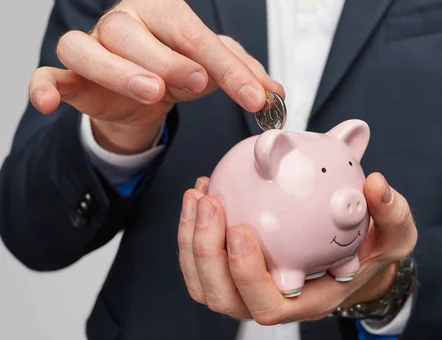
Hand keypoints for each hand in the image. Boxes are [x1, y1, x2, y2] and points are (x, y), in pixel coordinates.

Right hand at [28, 0, 282, 153]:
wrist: (145, 96)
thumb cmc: (179, 73)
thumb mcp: (217, 73)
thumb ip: (246, 78)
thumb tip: (276, 94)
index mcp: (163, 14)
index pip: (194, 34)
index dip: (227, 66)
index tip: (255, 97)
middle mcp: (123, 24)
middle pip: (135, 34)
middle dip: (169, 59)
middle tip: (196, 81)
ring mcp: (92, 49)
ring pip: (87, 49)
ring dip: (117, 70)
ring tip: (152, 91)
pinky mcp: (70, 78)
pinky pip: (47, 75)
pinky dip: (45, 87)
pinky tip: (51, 102)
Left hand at [177, 173, 417, 324]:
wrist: (357, 255)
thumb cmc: (374, 251)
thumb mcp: (395, 234)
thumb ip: (391, 212)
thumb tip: (376, 184)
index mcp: (307, 301)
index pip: (269, 305)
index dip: (247, 276)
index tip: (242, 229)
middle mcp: (273, 301)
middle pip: (224, 298)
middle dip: (207, 253)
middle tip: (211, 203)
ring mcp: (250, 290)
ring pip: (205, 284)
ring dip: (191, 243)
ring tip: (199, 195)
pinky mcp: (237, 271)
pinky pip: (203, 262)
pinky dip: (193, 232)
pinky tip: (202, 192)